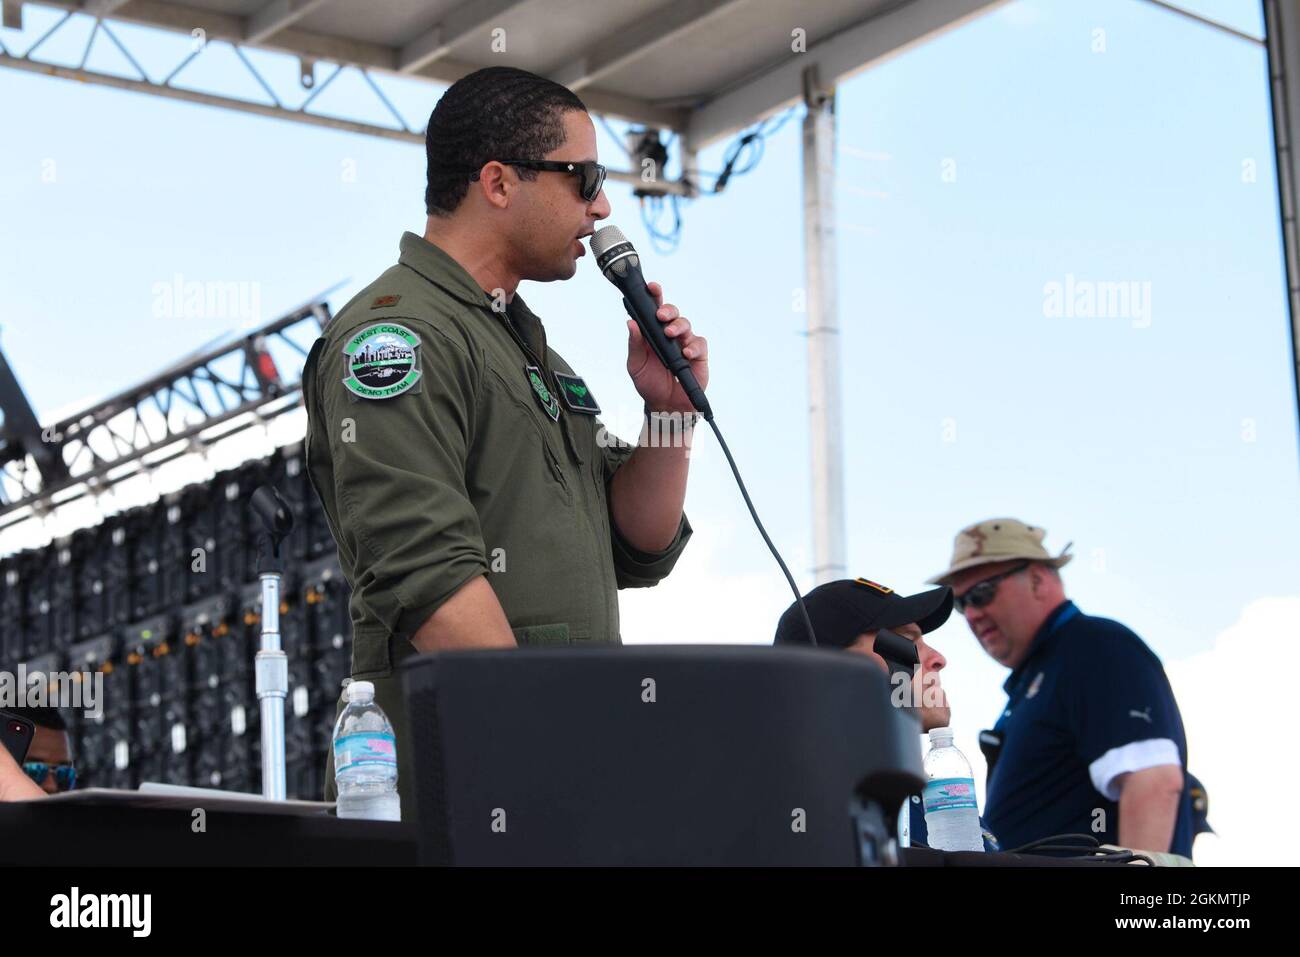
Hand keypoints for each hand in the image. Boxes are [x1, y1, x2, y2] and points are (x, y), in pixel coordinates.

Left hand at [625, 281, 708, 412]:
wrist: (665, 405)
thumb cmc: (649, 383)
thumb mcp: (636, 365)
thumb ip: (635, 344)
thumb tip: (630, 323)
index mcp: (653, 333)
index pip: (654, 310)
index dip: (655, 296)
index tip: (652, 288)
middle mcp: (670, 335)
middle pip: (672, 313)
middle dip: (668, 310)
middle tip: (661, 316)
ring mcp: (685, 343)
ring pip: (686, 324)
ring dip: (678, 326)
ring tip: (670, 335)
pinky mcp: (698, 354)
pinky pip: (699, 343)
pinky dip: (693, 346)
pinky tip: (685, 353)